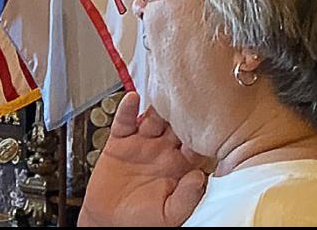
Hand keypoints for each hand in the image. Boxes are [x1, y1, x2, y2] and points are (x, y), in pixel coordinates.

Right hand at [80, 92, 207, 226]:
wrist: (110, 222)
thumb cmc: (142, 222)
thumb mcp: (170, 215)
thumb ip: (186, 197)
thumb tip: (199, 177)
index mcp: (179, 168)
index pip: (195, 143)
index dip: (201, 132)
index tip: (206, 121)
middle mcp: (162, 152)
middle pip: (175, 125)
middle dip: (180, 113)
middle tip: (185, 100)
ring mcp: (141, 145)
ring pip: (152, 119)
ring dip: (157, 109)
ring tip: (161, 98)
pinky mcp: (119, 142)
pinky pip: (124, 121)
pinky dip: (127, 109)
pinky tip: (132, 99)